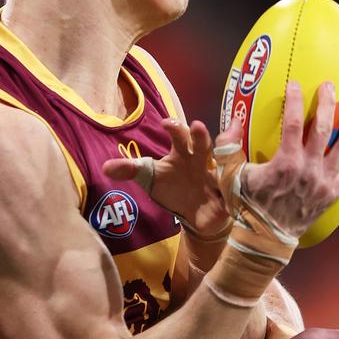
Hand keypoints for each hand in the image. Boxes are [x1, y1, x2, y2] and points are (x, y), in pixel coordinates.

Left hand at [103, 119, 229, 237]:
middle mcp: (202, 161)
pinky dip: (233, 192)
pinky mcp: (226, 198)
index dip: (175, 128)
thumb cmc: (173, 188)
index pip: (180, 135)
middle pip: (202, 145)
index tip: (166, 123)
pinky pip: (233, 192)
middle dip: (200, 136)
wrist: (193, 215)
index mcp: (183, 153)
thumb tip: (104, 167)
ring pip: (223, 164)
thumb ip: (130, 170)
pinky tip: (231, 193)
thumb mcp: (150, 178)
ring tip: (225, 151)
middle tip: (197, 127)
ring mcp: (216, 178)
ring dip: (224, 159)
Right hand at [217, 81, 338, 239]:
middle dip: (328, 103)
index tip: (295, 85)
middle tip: (330, 86)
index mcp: (284, 162)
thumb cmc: (246, 205)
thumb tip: (233, 121)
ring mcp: (323, 181)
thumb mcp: (229, 176)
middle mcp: (308, 169)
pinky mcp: (332, 193)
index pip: (292, 123)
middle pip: (324, 129)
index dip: (295, 100)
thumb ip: (227, 147)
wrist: (264, 237)